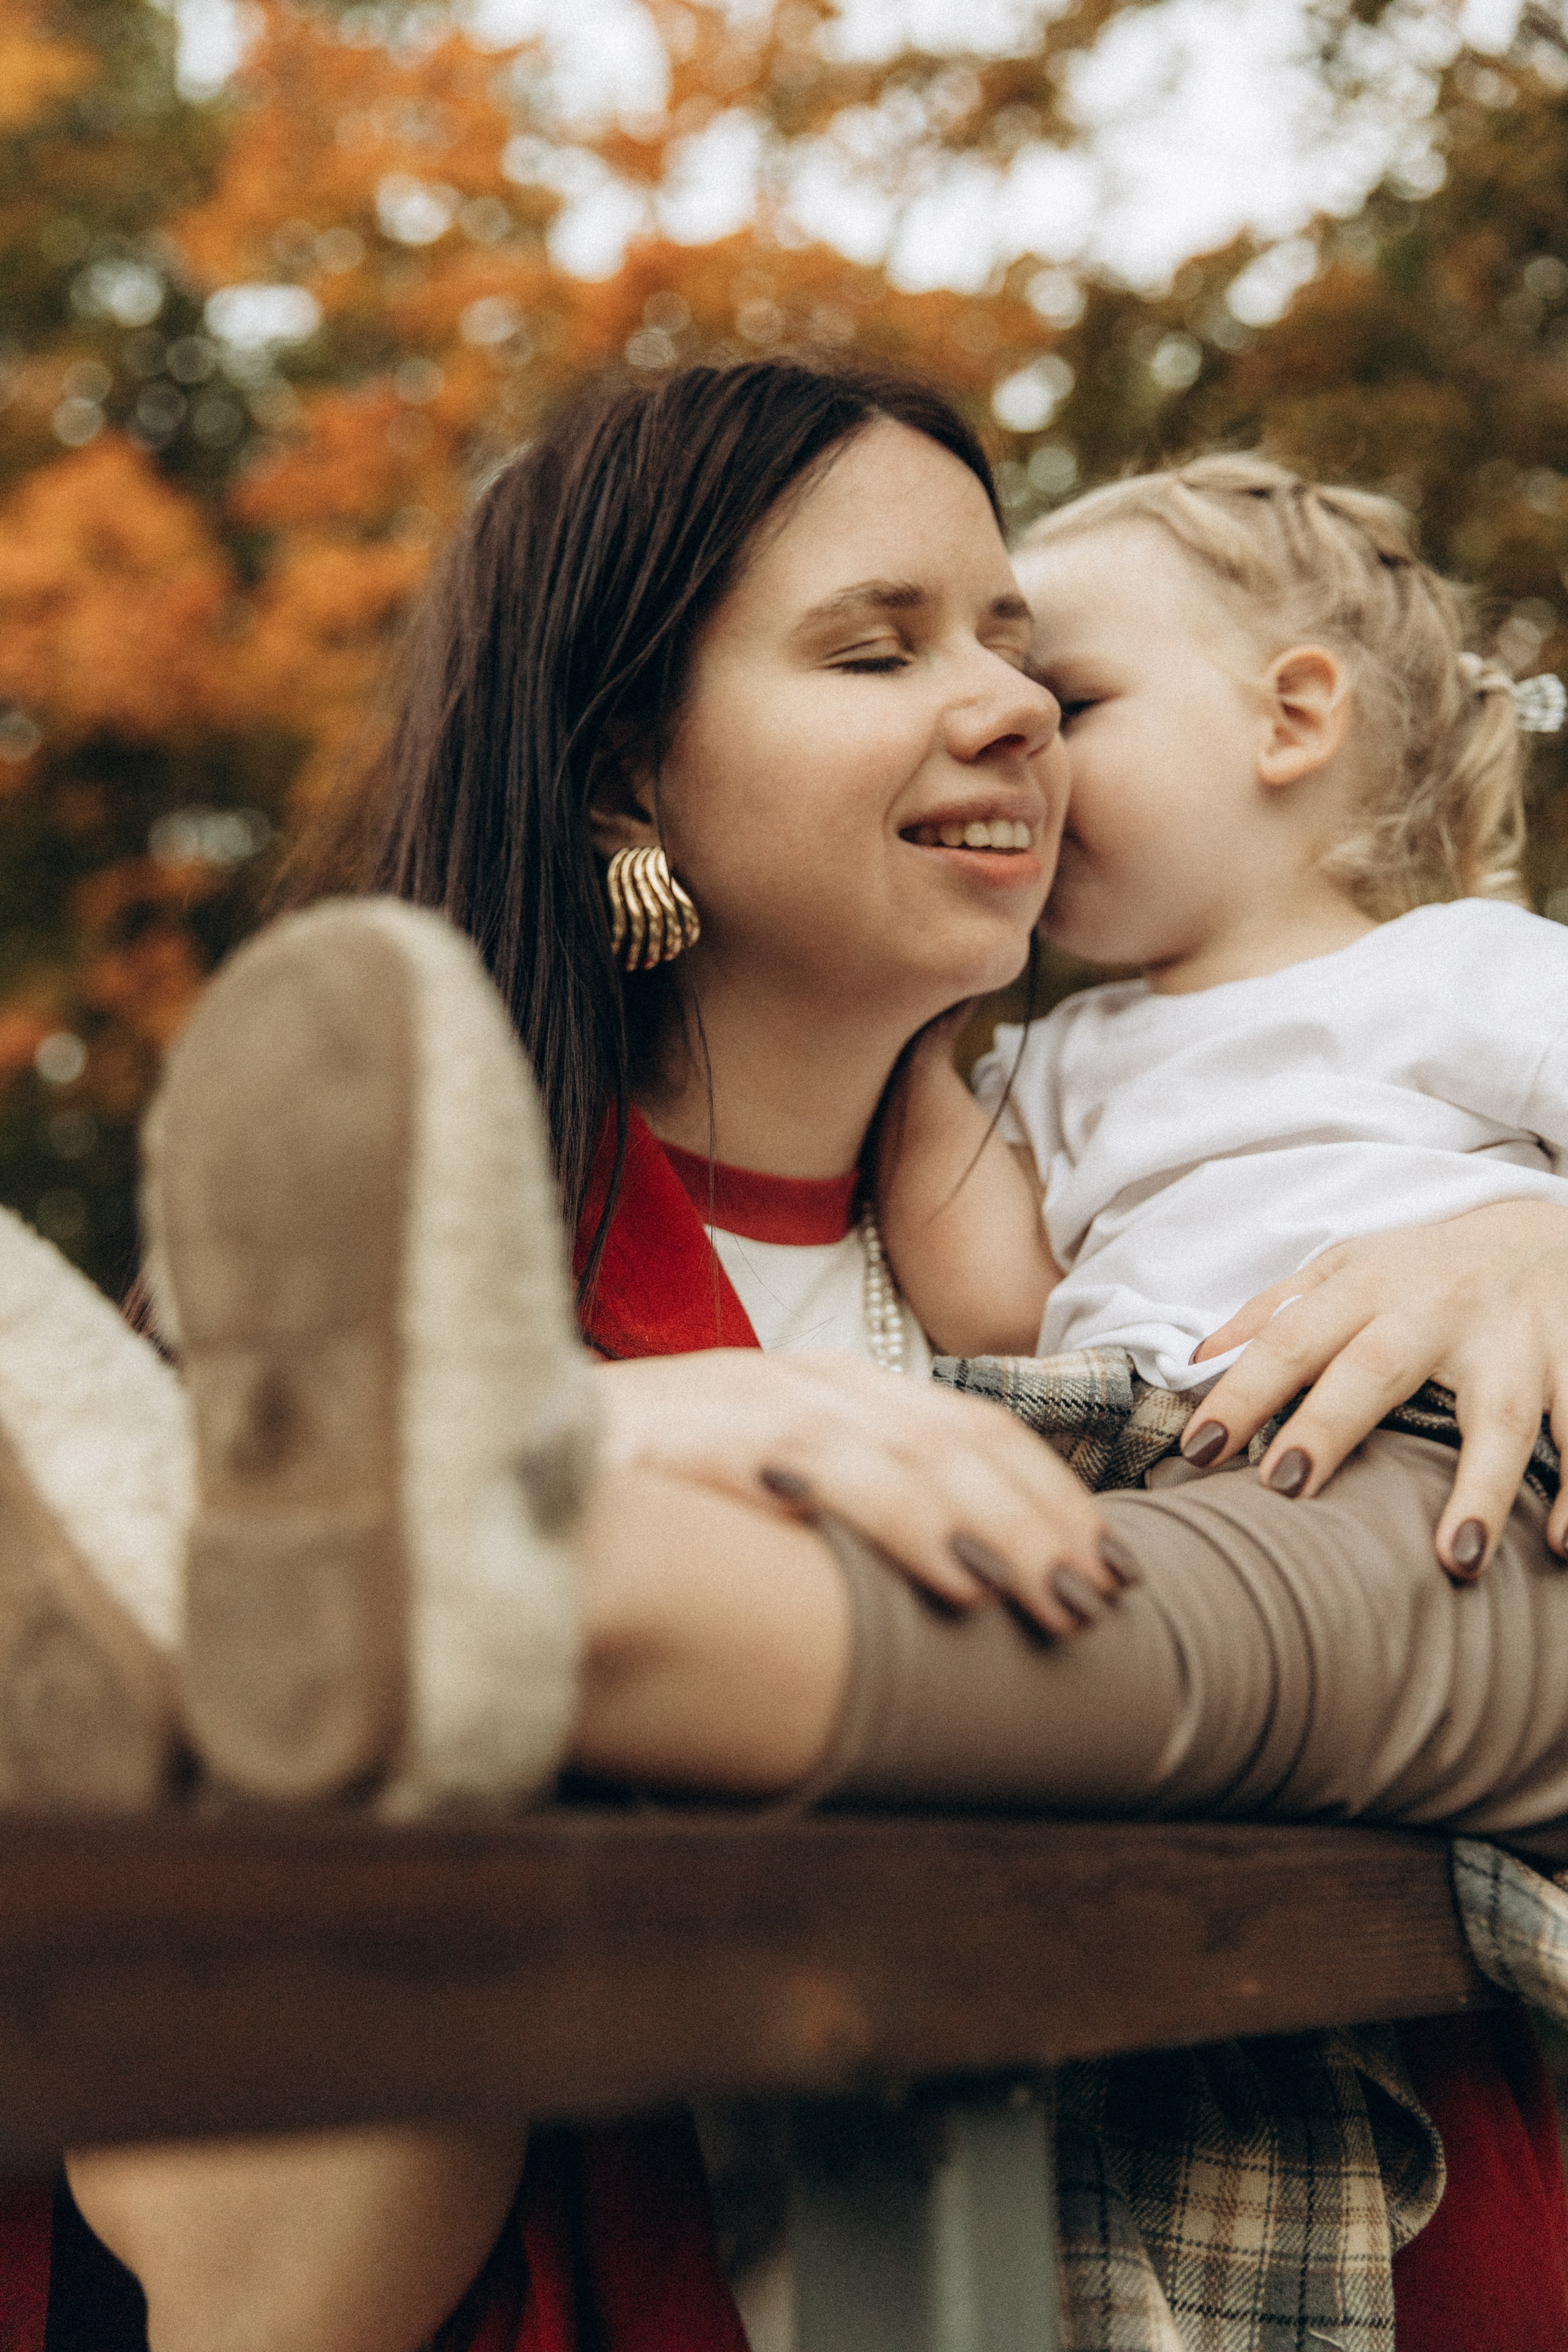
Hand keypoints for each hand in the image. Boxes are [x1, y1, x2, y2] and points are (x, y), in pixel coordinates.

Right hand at [593, 1349, 1132, 1638]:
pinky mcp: (689, 1433)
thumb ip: (837, 1508)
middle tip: (1103, 1598)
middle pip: (957, 1440)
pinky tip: (955, 1577)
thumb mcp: (752, 1489)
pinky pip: (815, 1469)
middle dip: (1043, 1518)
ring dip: (994, 1527)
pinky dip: (896, 1518)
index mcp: (825, 1388)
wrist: (475, 1442)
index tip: (1112, 1565)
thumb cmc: (633, 1489)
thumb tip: (953, 1581)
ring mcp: (744, 1398)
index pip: (969, 1429)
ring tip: (1054, 1599)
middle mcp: (797, 1379)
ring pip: (906, 1452)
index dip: (1050, 1493)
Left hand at [1186, 1201, 1567, 1578]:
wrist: (1545, 1233)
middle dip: (1331, 1424)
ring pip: (1501, 1414)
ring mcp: (1514, 1340)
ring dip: (1482, 1486)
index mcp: (1369, 1286)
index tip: (1198, 1450)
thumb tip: (1197, 1361)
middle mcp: (1439, 1309)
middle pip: (1377, 1367)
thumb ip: (1275, 1311)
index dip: (1242, 1392)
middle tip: (1285, 1488)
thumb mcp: (1348, 1266)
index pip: (1291, 1339)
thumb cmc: (1428, 1267)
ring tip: (1459, 1559)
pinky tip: (1559, 1543)